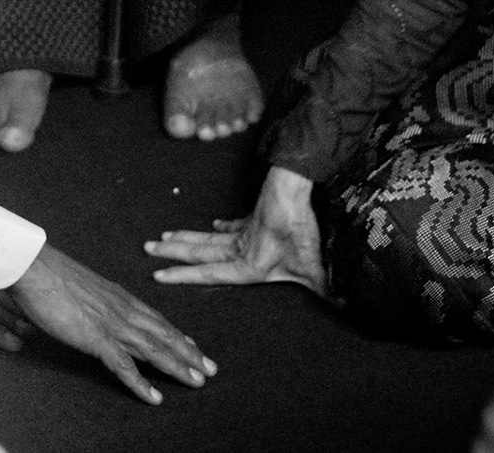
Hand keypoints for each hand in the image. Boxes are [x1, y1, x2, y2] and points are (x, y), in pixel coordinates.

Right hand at [0, 244, 216, 404]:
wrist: (34, 267)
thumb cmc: (50, 275)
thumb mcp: (82, 288)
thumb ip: (94, 302)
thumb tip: (94, 312)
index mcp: (120, 297)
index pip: (156, 319)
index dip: (177, 334)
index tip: (193, 345)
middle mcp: (123, 309)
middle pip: (164, 335)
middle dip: (189, 353)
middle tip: (210, 369)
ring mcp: (113, 324)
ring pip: (155, 350)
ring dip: (178, 367)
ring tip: (197, 382)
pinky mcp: (97, 338)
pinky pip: (124, 366)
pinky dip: (141, 384)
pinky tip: (155, 398)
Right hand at [146, 166, 327, 295]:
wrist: (297, 188)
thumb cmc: (304, 227)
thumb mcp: (316, 265)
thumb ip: (328, 287)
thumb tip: (347, 305)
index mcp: (248, 264)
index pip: (209, 272)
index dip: (184, 276)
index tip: (159, 275)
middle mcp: (241, 248)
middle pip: (200, 251)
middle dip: (173, 252)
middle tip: (147, 249)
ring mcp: (246, 230)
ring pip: (208, 236)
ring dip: (186, 238)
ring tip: (164, 237)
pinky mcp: (256, 217)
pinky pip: (233, 223)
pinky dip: (221, 225)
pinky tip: (214, 223)